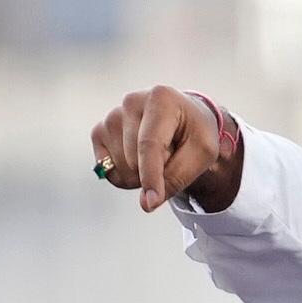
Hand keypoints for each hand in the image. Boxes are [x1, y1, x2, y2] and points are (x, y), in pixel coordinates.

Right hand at [92, 86, 241, 213]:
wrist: (183, 119)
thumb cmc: (194, 133)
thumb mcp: (202, 153)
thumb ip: (177, 178)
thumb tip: (146, 203)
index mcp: (160, 98)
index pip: (149, 144)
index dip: (151, 175)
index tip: (152, 200)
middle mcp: (131, 102)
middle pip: (134, 160)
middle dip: (153, 174)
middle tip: (171, 157)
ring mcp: (112, 116)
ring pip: (120, 167)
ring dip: (140, 175)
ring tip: (157, 156)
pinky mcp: (100, 131)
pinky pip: (107, 170)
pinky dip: (125, 175)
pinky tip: (139, 159)